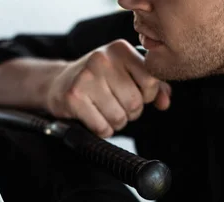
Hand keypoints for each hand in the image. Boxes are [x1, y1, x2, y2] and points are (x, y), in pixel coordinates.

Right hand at [45, 39, 170, 137]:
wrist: (59, 84)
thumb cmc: (97, 80)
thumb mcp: (124, 73)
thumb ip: (151, 86)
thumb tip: (165, 102)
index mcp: (119, 49)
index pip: (150, 81)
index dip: (147, 97)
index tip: (135, 96)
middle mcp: (103, 59)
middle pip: (135, 103)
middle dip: (130, 113)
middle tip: (118, 108)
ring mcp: (86, 78)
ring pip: (119, 117)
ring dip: (116, 124)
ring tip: (106, 114)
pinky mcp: (73, 98)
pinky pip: (102, 126)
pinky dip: (102, 130)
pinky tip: (95, 120)